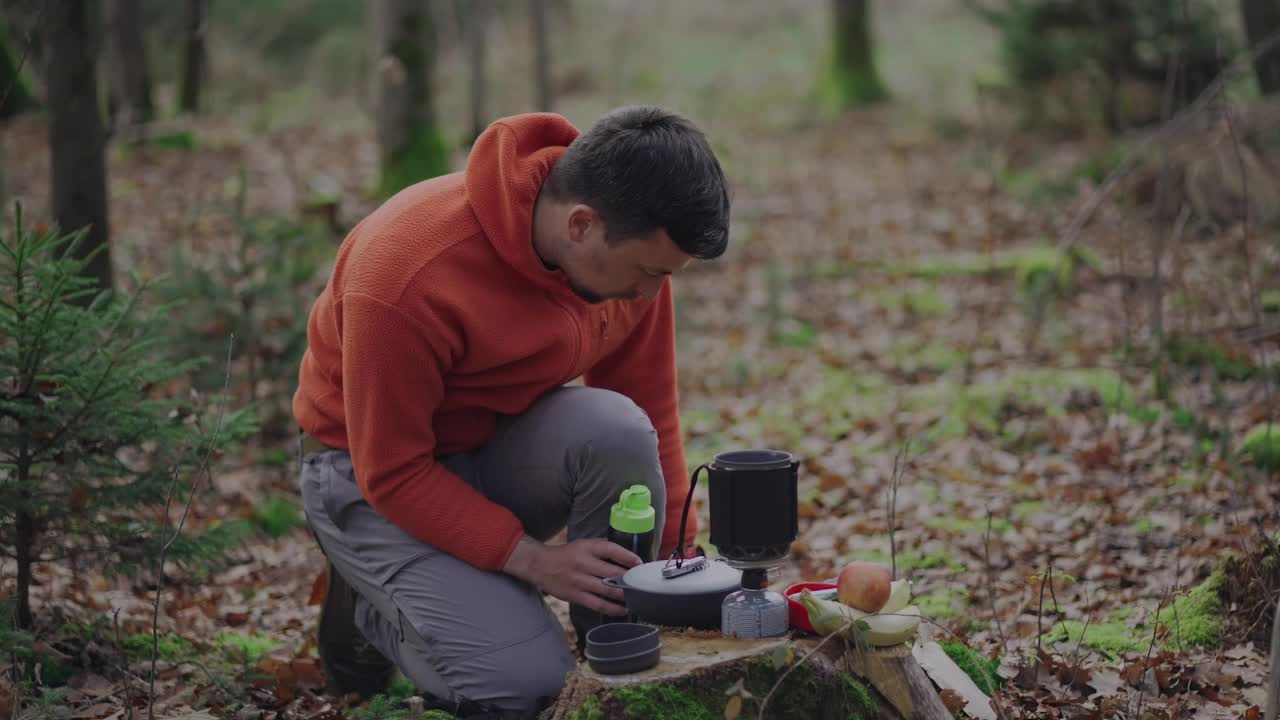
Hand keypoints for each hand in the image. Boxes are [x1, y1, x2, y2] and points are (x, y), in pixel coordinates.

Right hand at [504, 536, 640, 615]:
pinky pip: (598, 604)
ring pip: (607, 590)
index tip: (639, 563)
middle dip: (630, 579)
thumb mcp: (583, 544)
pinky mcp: (575, 596)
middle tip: (642, 583)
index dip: (628, 557)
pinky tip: (623, 609)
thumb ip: (602, 547)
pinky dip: (613, 608)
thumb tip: (626, 555)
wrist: (540, 565)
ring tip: (637, 597)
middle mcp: (583, 563)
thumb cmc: (567, 554)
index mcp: (587, 548)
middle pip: (612, 573)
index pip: (612, 550)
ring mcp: (579, 581)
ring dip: (624, 595)